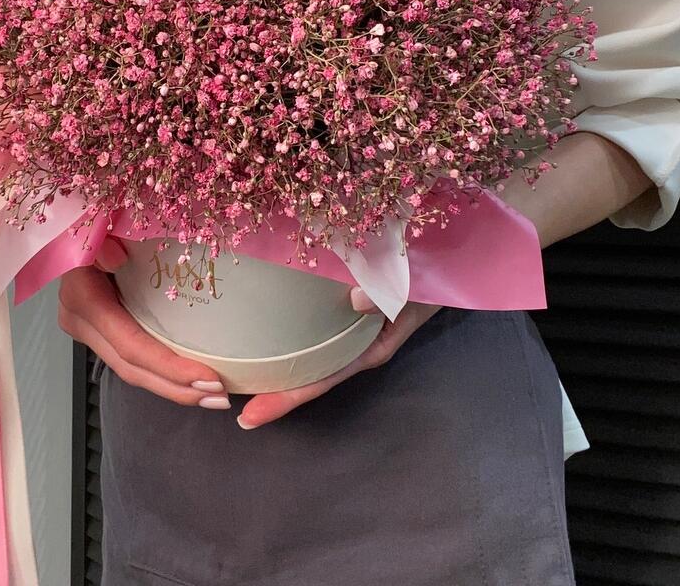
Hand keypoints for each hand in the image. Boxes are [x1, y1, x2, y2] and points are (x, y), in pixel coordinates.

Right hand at [57, 238, 231, 409]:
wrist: (74, 221)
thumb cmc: (98, 219)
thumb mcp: (101, 223)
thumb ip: (105, 240)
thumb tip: (115, 257)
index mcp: (83, 296)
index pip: (131, 345)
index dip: (170, 367)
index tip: (210, 378)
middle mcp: (78, 318)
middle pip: (131, 367)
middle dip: (177, 388)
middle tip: (221, 398)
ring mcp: (85, 327)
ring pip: (129, 370)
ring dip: (171, 386)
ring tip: (212, 396)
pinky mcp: (96, 328)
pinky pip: (129, 357)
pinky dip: (160, 370)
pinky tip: (188, 377)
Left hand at [235, 288, 441, 429]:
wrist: (442, 265)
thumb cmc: (429, 279)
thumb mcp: (414, 289)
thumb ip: (388, 296)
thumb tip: (356, 301)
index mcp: (369, 349)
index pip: (321, 380)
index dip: (286, 397)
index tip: (251, 415)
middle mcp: (355, 348)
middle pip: (310, 376)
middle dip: (276, 393)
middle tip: (237, 410)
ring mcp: (350, 334)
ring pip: (311, 358)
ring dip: (280, 369)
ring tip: (242, 378)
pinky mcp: (346, 317)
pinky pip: (315, 333)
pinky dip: (291, 340)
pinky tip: (267, 338)